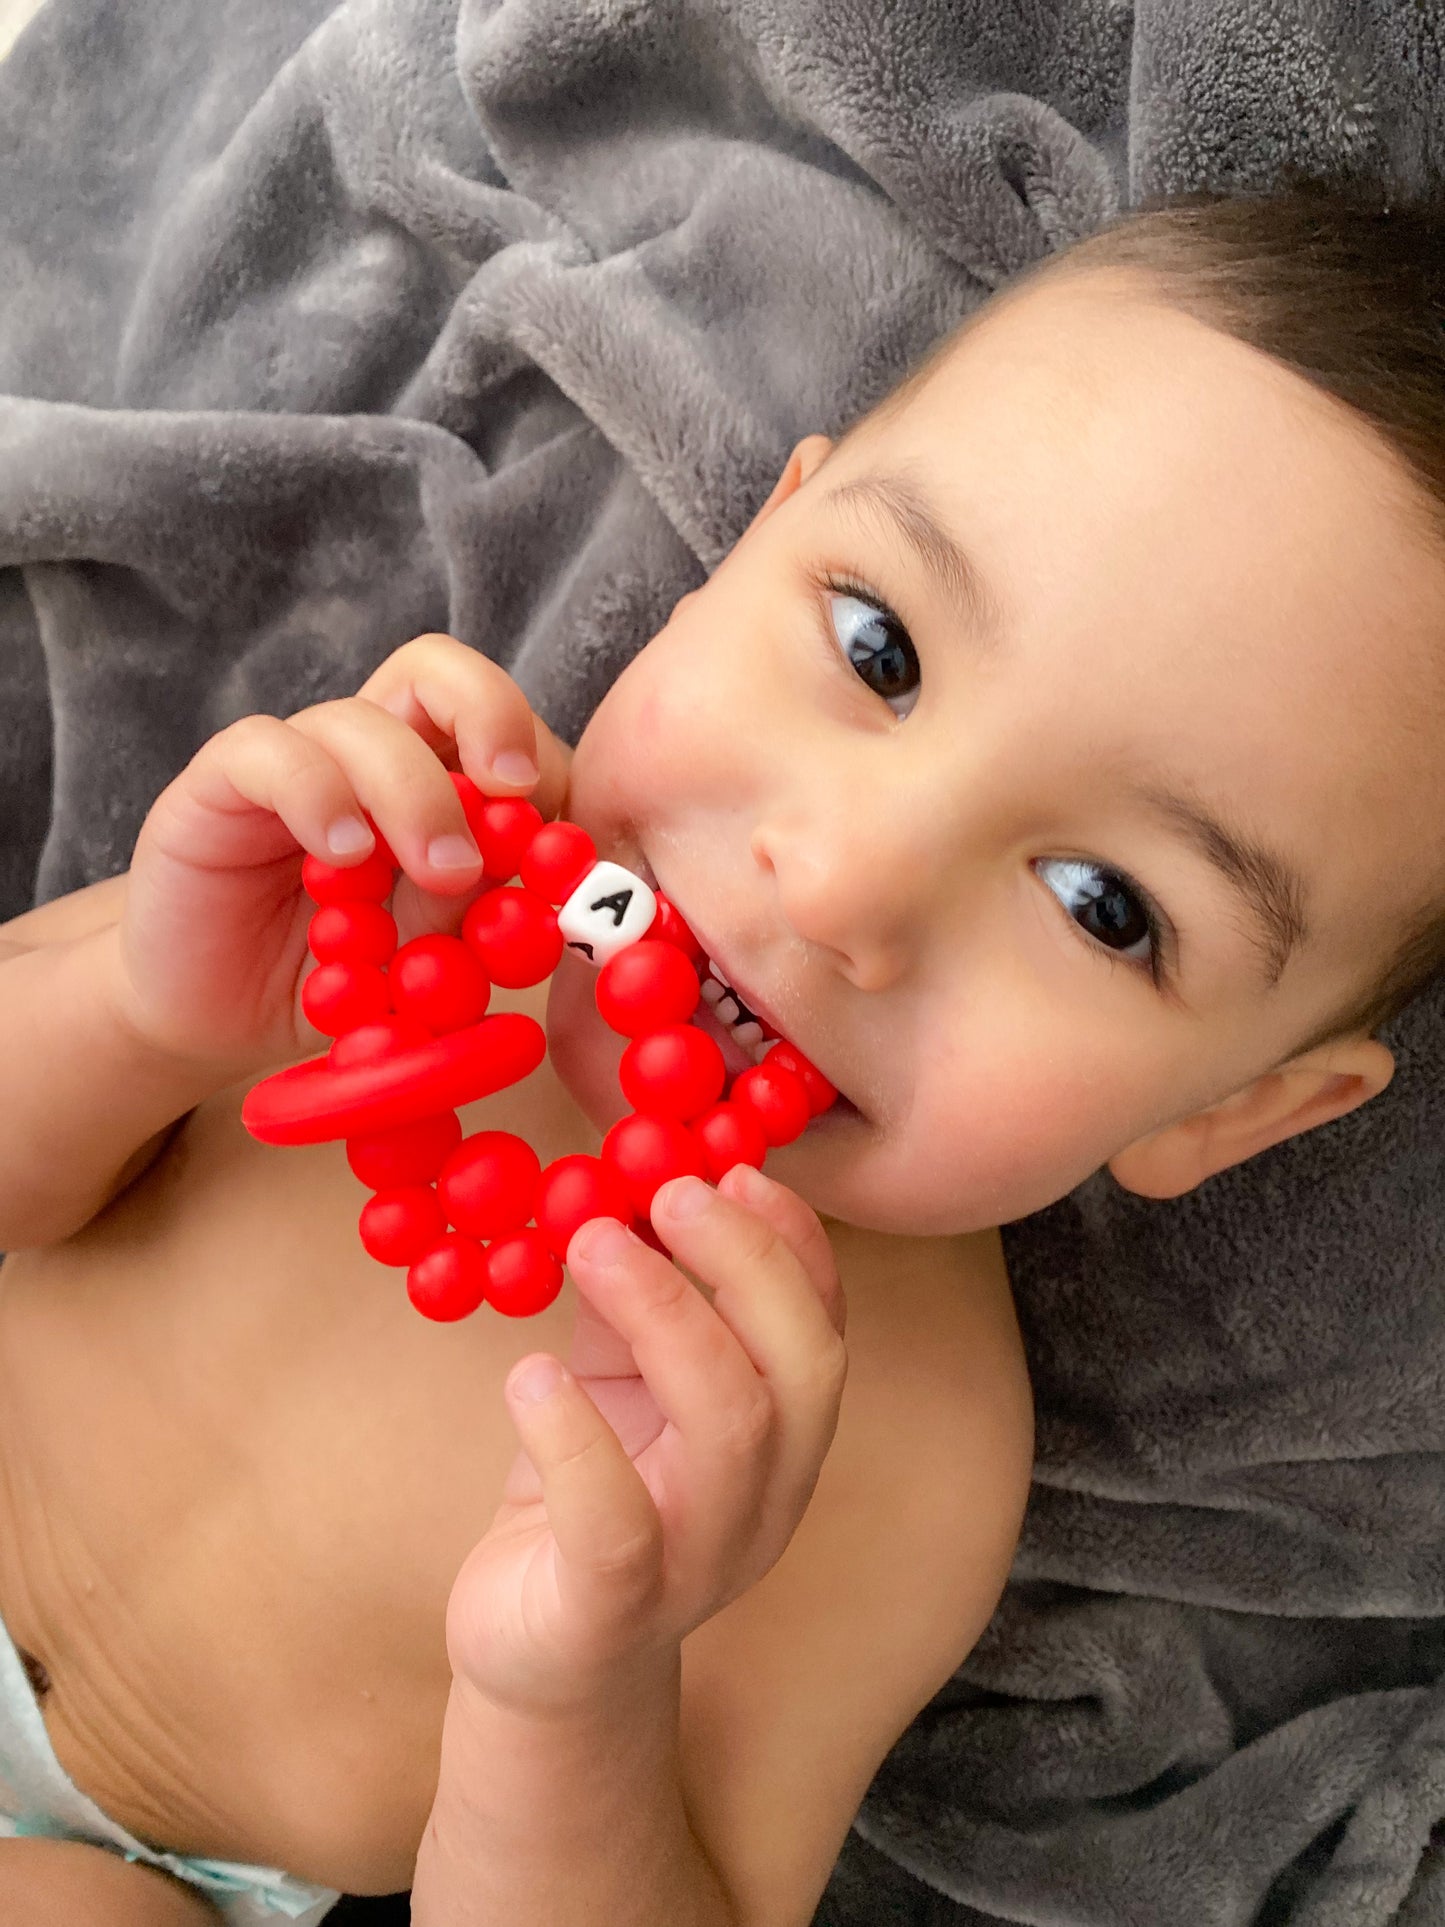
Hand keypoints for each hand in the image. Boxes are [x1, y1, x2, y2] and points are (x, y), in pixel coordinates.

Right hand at [109, 634, 570, 1074]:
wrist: (219, 1021)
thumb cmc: (343, 982)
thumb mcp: (434, 956)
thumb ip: (485, 913)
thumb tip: (559, 883)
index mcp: (436, 778)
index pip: (500, 723)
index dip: (540, 760)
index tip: (562, 838)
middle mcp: (369, 752)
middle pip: (436, 673)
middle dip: (490, 717)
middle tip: (513, 794)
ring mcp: (296, 760)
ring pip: (361, 720)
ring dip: (415, 792)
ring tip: (439, 873)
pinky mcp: (221, 782)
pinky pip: (271, 753)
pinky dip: (319, 795)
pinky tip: (345, 855)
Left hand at [443, 1165, 847, 1716]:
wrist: (540, 1660)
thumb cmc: (589, 1499)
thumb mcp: (621, 1386)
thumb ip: (635, 1301)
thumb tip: (625, 1185)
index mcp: (781, 1437)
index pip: (822, 1327)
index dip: (795, 1243)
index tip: (737, 1168)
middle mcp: (764, 1498)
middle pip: (801, 1369)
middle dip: (744, 1263)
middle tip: (667, 1192)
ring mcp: (699, 1560)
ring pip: (729, 1430)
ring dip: (665, 1315)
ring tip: (590, 1245)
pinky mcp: (611, 1612)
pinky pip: (614, 1523)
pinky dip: (574, 1437)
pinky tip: (530, 1374)